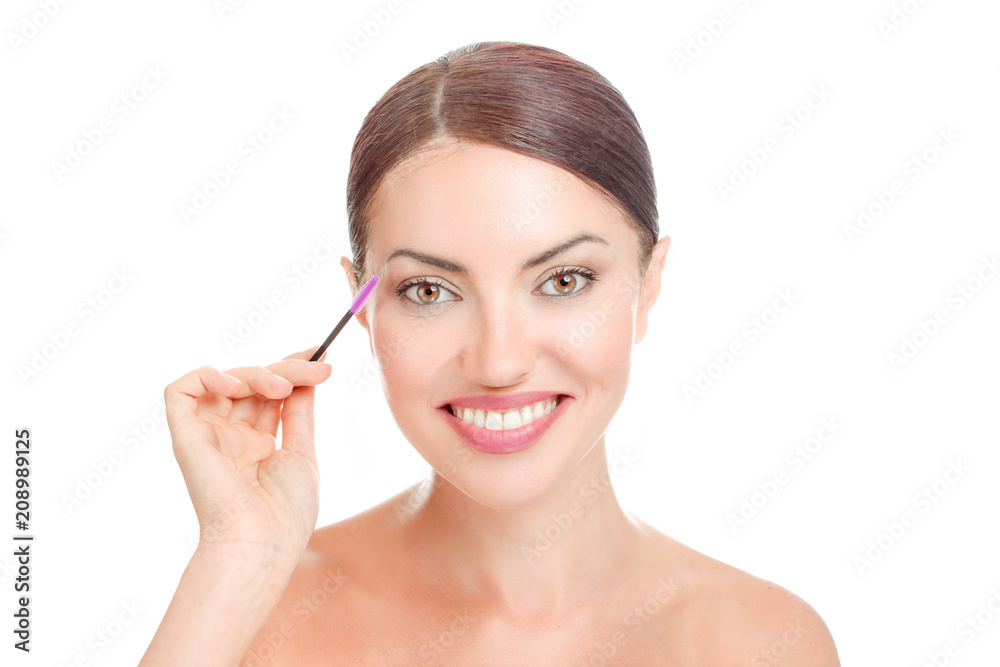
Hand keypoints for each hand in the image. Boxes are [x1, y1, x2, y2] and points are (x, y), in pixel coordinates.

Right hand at [163, 345, 332, 564]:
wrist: (261, 543)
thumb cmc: (286, 512)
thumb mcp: (302, 453)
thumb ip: (299, 412)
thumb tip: (308, 375)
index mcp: (257, 444)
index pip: (269, 393)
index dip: (291, 370)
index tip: (320, 355)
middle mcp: (230, 437)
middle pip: (252, 383)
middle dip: (286, 369)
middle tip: (319, 368)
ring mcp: (208, 434)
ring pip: (224, 380)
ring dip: (257, 374)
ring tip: (283, 387)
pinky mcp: (185, 436)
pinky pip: (180, 391)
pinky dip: (206, 377)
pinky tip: (234, 386)